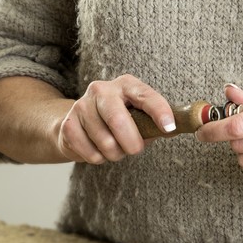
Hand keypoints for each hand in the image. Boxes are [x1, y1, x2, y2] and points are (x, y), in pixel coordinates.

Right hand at [57, 75, 174, 164]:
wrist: (78, 122)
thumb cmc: (117, 118)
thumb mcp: (138, 115)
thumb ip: (154, 122)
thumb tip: (174, 130)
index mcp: (126, 84)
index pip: (145, 96)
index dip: (159, 111)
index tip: (169, 128)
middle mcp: (102, 89)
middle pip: (119, 120)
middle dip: (132, 143)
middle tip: (135, 150)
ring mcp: (82, 105)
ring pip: (105, 142)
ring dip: (115, 154)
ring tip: (114, 148)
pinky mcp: (69, 124)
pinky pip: (90, 153)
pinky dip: (98, 159)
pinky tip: (98, 149)